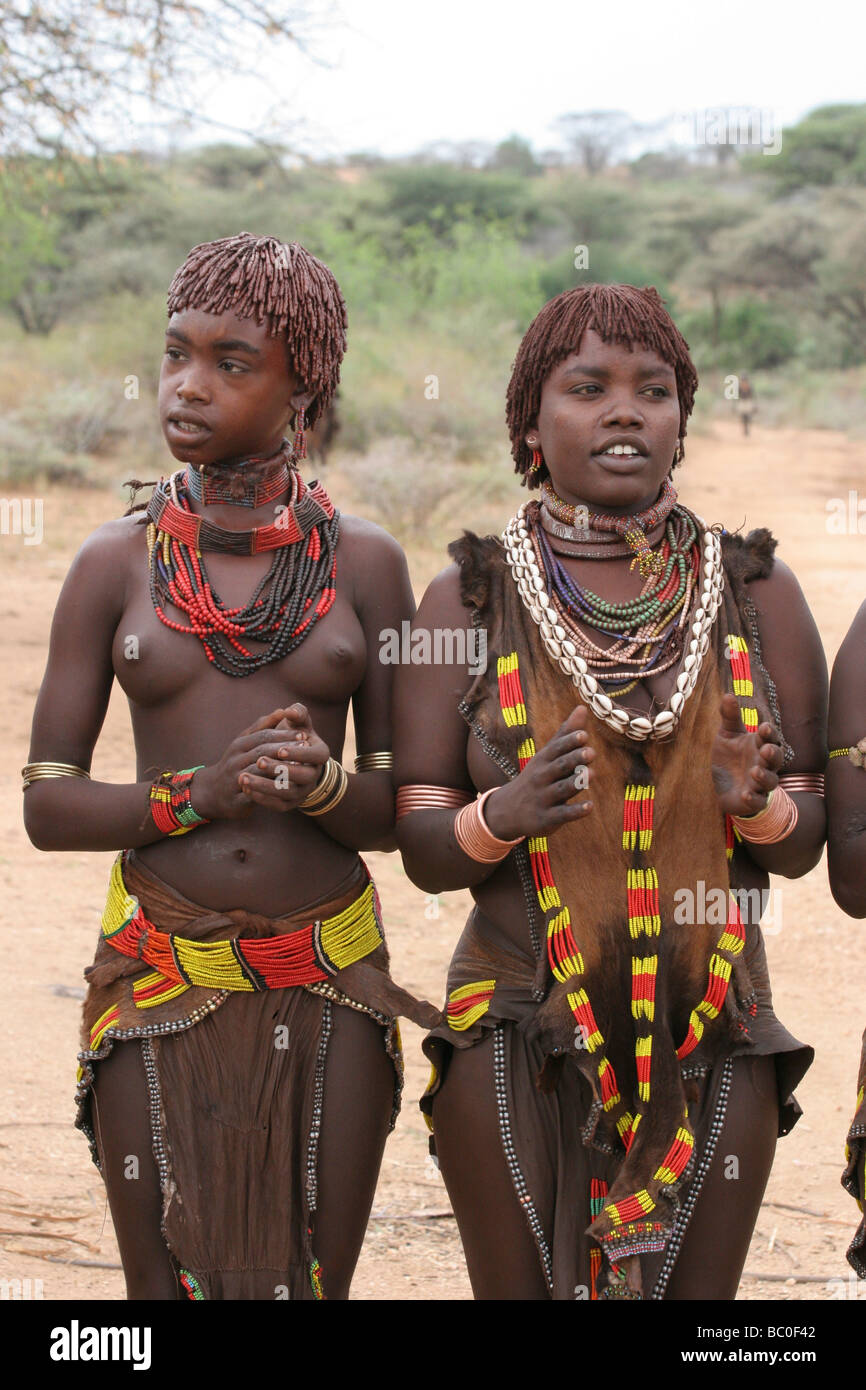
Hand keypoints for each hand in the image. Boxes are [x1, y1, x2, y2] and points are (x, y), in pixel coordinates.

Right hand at [189, 708, 323, 820]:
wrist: (212, 791)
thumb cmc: (235, 762)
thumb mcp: (245, 742)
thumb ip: (262, 727)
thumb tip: (281, 711)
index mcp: (238, 745)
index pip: (263, 736)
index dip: (284, 734)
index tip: (304, 733)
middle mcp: (235, 761)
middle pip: (262, 751)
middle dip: (285, 747)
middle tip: (306, 745)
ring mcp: (234, 780)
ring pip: (258, 772)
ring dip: (280, 768)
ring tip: (300, 765)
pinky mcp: (236, 799)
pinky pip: (254, 796)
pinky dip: (269, 791)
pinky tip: (285, 789)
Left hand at [237, 703, 329, 812]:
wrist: (291, 761)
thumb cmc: (294, 736)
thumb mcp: (299, 723)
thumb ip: (298, 713)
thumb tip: (290, 711)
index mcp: (321, 754)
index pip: (315, 755)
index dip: (299, 753)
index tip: (280, 749)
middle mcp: (314, 775)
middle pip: (301, 776)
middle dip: (279, 769)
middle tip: (259, 761)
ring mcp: (302, 791)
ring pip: (286, 792)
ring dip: (264, 786)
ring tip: (244, 777)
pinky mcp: (290, 803)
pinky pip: (277, 804)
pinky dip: (261, 798)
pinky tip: (246, 788)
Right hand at [483, 706, 593, 840]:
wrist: (508, 810)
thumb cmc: (536, 777)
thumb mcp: (546, 755)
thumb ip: (565, 733)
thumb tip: (582, 707)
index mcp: (543, 760)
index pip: (556, 749)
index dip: (569, 742)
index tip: (583, 735)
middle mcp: (542, 778)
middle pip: (559, 767)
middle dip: (574, 759)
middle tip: (591, 752)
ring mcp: (544, 798)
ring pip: (561, 789)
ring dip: (576, 782)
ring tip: (592, 773)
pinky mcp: (547, 818)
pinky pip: (562, 814)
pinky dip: (575, 811)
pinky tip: (590, 807)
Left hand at [711, 693, 782, 816]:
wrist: (724, 786)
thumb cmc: (731, 757)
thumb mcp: (727, 735)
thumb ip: (729, 717)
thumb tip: (728, 694)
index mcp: (760, 746)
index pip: (770, 738)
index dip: (769, 733)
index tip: (764, 727)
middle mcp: (763, 764)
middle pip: (775, 759)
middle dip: (772, 754)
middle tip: (765, 749)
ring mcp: (759, 783)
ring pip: (770, 781)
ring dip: (764, 776)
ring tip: (754, 771)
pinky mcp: (752, 800)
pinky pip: (757, 801)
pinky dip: (753, 798)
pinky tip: (746, 794)